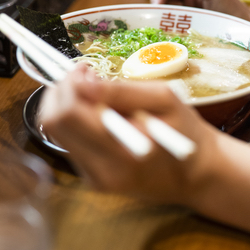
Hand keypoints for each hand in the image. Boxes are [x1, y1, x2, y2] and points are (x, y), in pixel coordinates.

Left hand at [38, 65, 219, 203]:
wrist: (197, 174)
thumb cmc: (187, 133)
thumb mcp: (165, 100)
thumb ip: (123, 91)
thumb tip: (83, 82)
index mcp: (123, 149)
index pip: (69, 113)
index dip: (69, 84)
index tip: (85, 68)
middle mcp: (102, 169)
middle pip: (52, 124)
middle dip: (61, 93)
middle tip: (84, 77)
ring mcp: (96, 178)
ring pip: (55, 134)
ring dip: (66, 106)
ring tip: (94, 93)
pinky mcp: (95, 181)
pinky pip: (70, 144)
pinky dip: (77, 123)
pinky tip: (99, 114)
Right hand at [150, 0, 249, 22]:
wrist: (248, 31)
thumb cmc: (231, 8)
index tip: (156, 7)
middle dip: (159, 7)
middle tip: (156, 20)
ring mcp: (194, 12)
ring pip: (171, 12)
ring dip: (164, 18)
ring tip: (162, 28)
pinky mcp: (196, 27)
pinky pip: (178, 24)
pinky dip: (171, 27)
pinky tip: (170, 33)